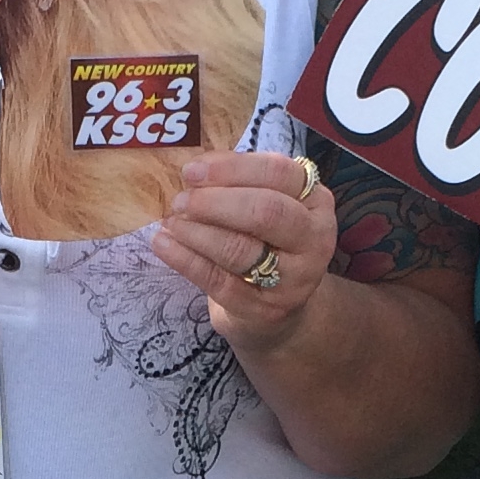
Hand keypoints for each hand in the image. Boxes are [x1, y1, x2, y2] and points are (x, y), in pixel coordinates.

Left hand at [152, 152, 339, 341]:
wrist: (275, 306)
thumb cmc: (264, 242)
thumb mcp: (264, 205)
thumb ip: (238, 183)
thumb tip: (194, 170)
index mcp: (315, 201)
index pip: (278, 173)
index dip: (232, 168)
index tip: (192, 171)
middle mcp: (314, 239)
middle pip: (266, 212)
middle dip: (215, 203)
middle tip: (180, 201)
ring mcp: (294, 279)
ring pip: (240, 249)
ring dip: (196, 232)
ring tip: (170, 223)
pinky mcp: (265, 309)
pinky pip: (219, 281)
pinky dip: (186, 260)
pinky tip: (163, 245)